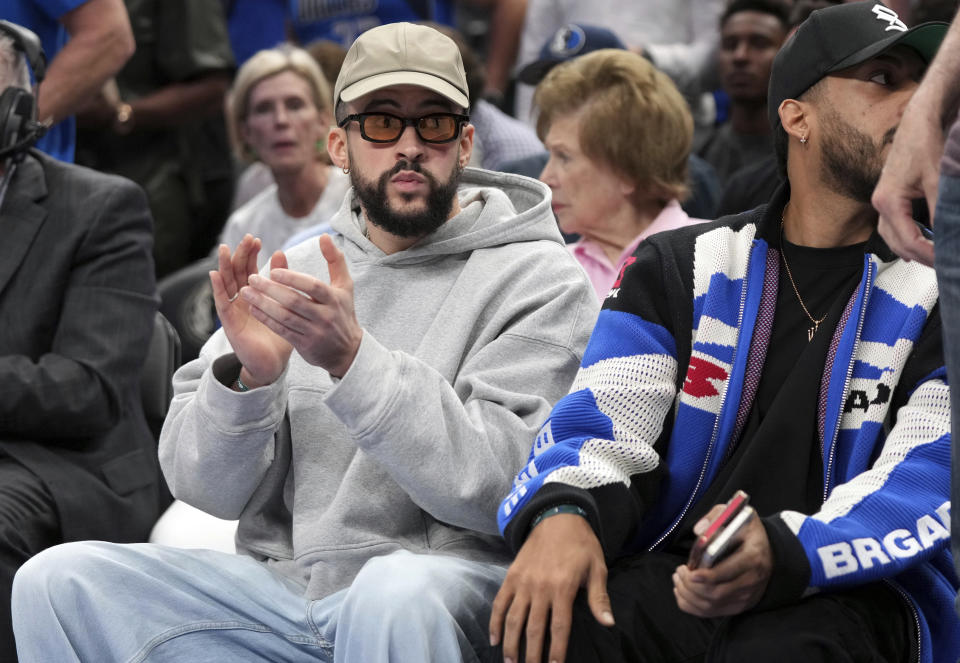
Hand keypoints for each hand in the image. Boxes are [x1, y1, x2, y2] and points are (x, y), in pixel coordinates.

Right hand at [209, 235, 292, 386]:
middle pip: (236, 272)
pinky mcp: (230, 324)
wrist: (274, 364)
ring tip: (224, 249)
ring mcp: (234, 311)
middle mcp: (242, 300)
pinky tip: (214, 274)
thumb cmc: (279, 335)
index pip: (250, 269)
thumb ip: (280, 280)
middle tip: (247, 239)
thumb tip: (281, 252)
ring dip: (223, 266)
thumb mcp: (282, 304)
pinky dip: (217, 289)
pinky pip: (221, 304)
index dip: (251, 254)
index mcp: (255, 295)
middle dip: (240, 255)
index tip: (257, 239)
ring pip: (225, 284)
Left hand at [241, 234, 361, 377]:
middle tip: (251, 278)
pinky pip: (282, 330)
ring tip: (246, 292)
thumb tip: (323, 236)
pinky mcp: (305, 345)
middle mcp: (325, 316)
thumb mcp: (345, 286)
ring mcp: (314, 332)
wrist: (347, 351)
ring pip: (285, 317)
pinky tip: (253, 309)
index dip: (292, 278)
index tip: (272, 271)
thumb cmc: (343, 312)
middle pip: (294, 301)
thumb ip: (335, 260)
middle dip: (270, 290)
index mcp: (334, 299)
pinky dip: (266, 319)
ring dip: (263, 304)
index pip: (312, 286)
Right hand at [489, 514, 613, 662]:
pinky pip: (500, 602)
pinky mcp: (512, 576)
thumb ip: (599, 597)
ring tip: (510, 662)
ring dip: (511, 643)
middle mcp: (540, 587)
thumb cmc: (581, 544)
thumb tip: (608, 623)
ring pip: (514, 618)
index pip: (559, 627)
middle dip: (531, 654)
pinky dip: (495, 621)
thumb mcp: (597, 567)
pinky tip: (494, 638)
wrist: (557, 516)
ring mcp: (523, 582)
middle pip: (534, 628)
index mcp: (563, 587)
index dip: (556, 650)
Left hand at [672, 504, 771, 617]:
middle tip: (679, 571)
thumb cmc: (745, 530)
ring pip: (711, 605)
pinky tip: (682, 591)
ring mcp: (746, 596)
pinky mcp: (739, 605)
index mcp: (753, 556)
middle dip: (691, 585)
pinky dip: (692, 605)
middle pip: (716, 593)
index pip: (729, 572)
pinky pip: (712, 613)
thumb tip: (699, 530)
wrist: (766, 549)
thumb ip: (716, 516)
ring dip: (688, 595)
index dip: (707, 576)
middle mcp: (752, 580)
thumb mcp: (735, 514)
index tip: (690, 572)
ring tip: (678, 578)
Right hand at [872, 93, 943, 266]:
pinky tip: (920, 243)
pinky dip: (906, 238)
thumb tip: (948, 236)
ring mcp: (882, 202)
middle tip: (943, 264)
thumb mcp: (938, 180)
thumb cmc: (925, 144)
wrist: (918, 121)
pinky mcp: (888, 198)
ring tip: (933, 258)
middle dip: (920, 257)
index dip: (929, 255)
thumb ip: (940, 210)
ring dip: (911, 250)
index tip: (946, 261)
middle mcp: (880, 204)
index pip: (908, 241)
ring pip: (892, 238)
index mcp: (888, 202)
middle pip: (896, 244)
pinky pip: (893, 227)